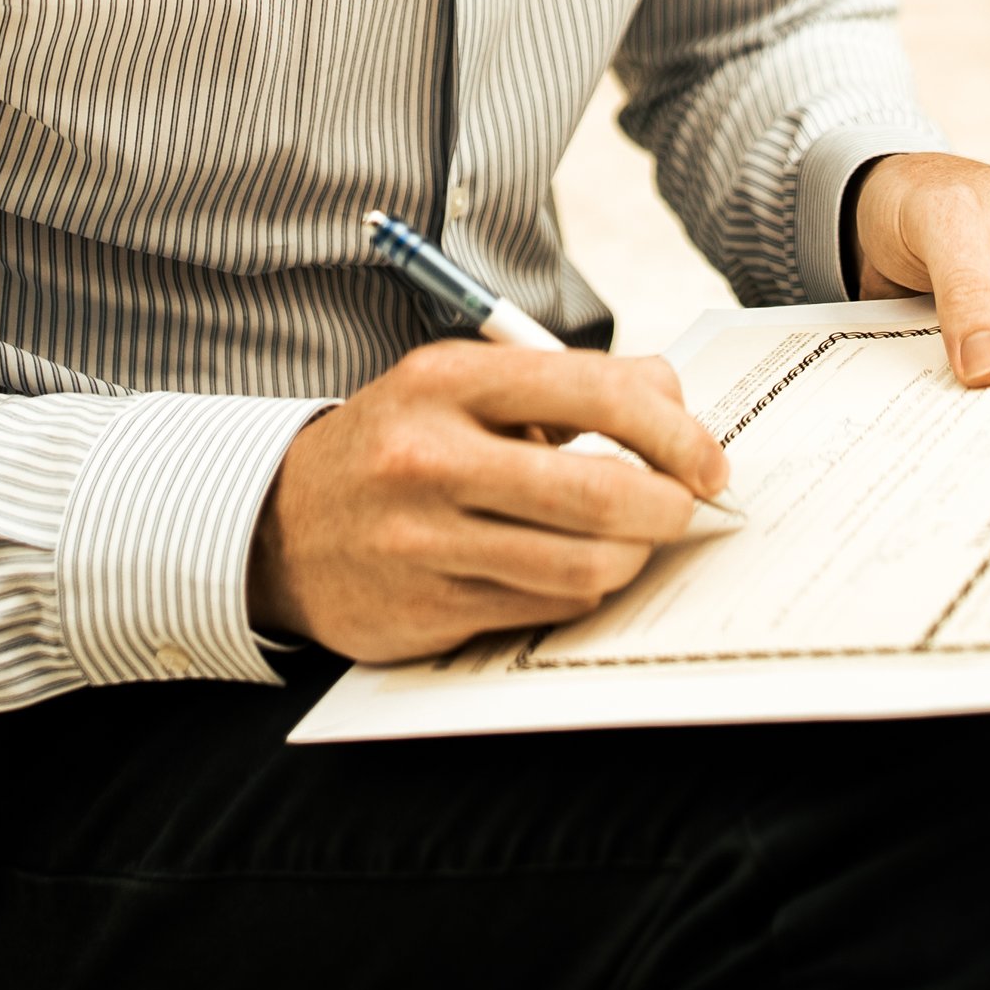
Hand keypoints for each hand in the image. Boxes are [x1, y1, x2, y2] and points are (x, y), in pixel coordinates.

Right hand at [248, 343, 729, 658]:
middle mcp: (430, 458)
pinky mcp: (427, 608)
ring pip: (582, 564)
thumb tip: (672, 399)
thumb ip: (563, 386)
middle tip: (686, 506)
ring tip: (634, 539)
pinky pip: (545, 606)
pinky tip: (577, 567)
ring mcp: (425, 541)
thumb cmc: (399, 443)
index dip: (675, 431)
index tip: (706, 458)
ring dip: (633, 556)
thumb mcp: (460, 385)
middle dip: (668, 506)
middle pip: (599, 494)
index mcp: (448, 380)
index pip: (598, 393)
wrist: (282, 525)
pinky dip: (582, 588)